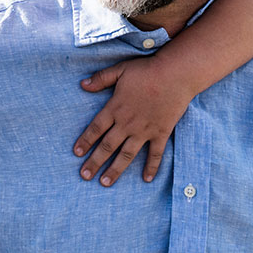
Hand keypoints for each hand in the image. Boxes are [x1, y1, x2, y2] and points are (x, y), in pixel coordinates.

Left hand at [73, 56, 193, 185]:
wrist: (175, 75)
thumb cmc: (147, 70)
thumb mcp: (120, 70)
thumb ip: (101, 79)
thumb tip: (82, 85)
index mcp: (115, 108)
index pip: (96, 128)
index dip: (85, 141)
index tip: (76, 153)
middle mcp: (127, 123)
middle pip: (107, 146)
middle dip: (95, 162)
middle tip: (84, 175)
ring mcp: (144, 130)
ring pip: (127, 154)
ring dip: (115, 169)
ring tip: (105, 183)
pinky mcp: (161, 133)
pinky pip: (155, 154)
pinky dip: (151, 167)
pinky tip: (146, 179)